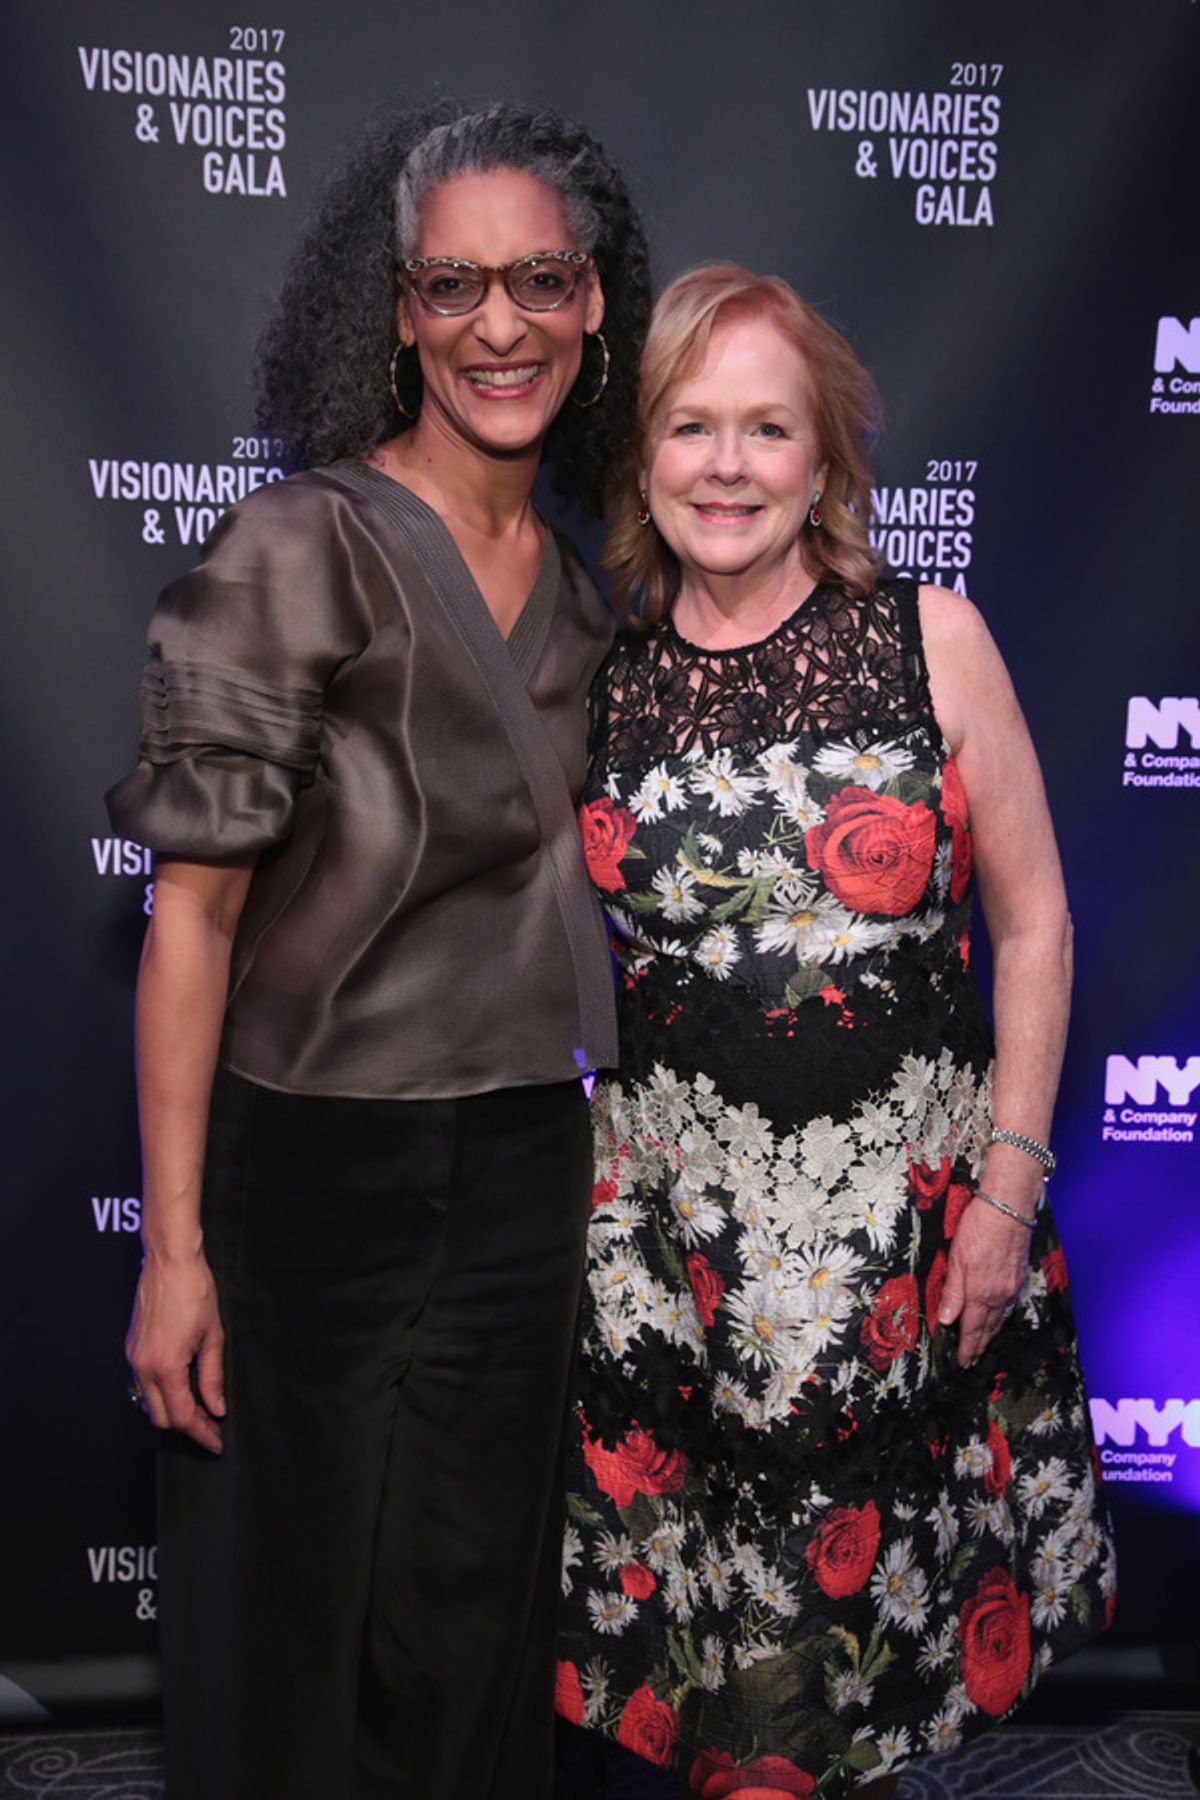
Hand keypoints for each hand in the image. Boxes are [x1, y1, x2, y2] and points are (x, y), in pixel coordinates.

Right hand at [126, 1250, 225, 1452]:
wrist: (170, 1260)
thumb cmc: (194, 1290)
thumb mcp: (213, 1336)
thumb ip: (212, 1376)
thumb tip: (216, 1406)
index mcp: (165, 1366)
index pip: (182, 1415)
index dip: (201, 1433)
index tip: (216, 1442)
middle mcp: (143, 1366)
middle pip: (161, 1417)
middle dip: (187, 1427)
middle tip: (212, 1427)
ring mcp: (134, 1357)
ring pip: (150, 1402)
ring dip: (173, 1411)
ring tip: (201, 1409)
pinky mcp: (133, 1347)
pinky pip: (144, 1383)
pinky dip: (163, 1394)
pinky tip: (183, 1388)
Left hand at [937, 1194, 1031, 1367]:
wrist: (1008, 1208)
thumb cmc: (978, 1228)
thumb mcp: (956, 1259)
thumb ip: (953, 1292)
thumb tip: (945, 1320)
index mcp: (981, 1293)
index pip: (972, 1329)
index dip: (967, 1348)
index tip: (963, 1362)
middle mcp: (1000, 1295)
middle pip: (988, 1328)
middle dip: (979, 1346)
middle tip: (972, 1361)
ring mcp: (1012, 1286)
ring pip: (1000, 1318)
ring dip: (991, 1334)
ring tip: (983, 1345)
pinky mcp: (1019, 1276)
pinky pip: (1009, 1305)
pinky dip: (1001, 1317)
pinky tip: (998, 1317)